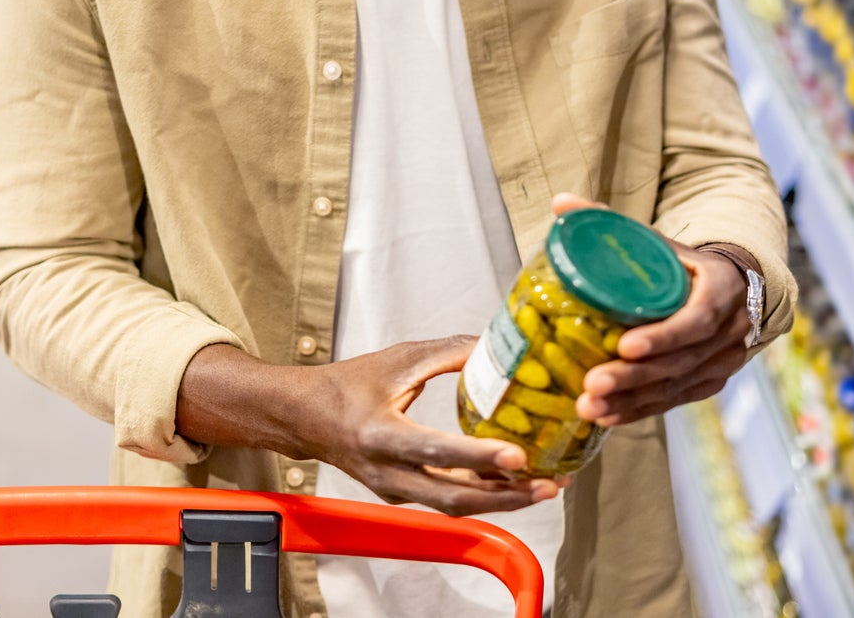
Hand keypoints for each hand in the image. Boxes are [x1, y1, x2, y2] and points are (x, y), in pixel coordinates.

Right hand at [297, 338, 564, 514]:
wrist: (305, 418)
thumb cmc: (346, 386)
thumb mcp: (397, 360)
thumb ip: (447, 354)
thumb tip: (495, 346)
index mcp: (380, 434)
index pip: (435, 451)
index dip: (478, 457)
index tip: (517, 455)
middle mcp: (386, 472)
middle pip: (453, 498)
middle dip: (506, 496)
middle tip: (548, 484)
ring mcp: (394, 490)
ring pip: (454, 507)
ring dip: (502, 500)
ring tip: (544, 486)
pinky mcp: (402, 496)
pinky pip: (448, 502)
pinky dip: (482, 496)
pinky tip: (512, 483)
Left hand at [550, 194, 749, 427]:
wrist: (735, 286)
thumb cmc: (686, 262)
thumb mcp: (660, 240)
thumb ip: (613, 224)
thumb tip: (561, 203)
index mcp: (721, 289)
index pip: (696, 320)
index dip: (662, 336)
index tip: (624, 346)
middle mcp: (730, 331)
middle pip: (681, 361)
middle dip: (634, 377)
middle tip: (592, 384)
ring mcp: (722, 361)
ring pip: (676, 387)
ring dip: (631, 401)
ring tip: (588, 406)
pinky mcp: (709, 382)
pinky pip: (674, 401)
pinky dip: (639, 410)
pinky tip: (606, 417)